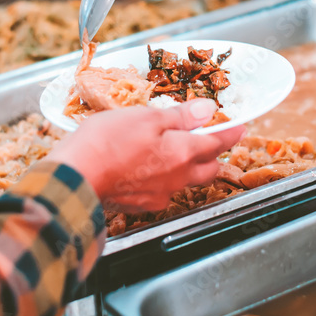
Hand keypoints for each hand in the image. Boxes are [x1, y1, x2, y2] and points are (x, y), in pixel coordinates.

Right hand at [46, 100, 244, 211]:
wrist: (75, 178)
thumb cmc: (107, 143)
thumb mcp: (146, 117)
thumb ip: (181, 116)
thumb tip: (208, 111)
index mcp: (183, 153)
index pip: (218, 143)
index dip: (231, 132)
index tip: (239, 126)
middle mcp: (177, 178)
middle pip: (208, 168)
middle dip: (214, 154)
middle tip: (211, 140)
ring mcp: (159, 194)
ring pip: (185, 181)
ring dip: (188, 167)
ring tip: (177, 152)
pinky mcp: (141, 204)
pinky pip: (162, 191)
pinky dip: (163, 178)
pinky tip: (149, 168)